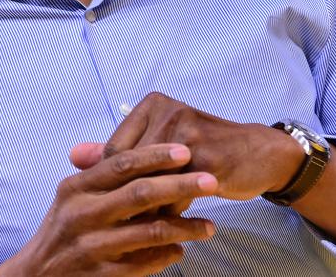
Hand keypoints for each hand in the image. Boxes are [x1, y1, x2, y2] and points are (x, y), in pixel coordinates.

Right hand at [0, 143, 216, 276]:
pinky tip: (182, 249)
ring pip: (148, 232)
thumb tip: (140, 152)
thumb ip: (100, 175)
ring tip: (209, 226)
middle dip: (180, 185)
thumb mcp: (71, 197)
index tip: (185, 150)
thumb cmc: (61, 230)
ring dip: (184, 227)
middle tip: (211, 181)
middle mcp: (83, 215)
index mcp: (76, 189)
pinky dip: (166, 256)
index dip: (155, 155)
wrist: (34, 276)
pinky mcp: (101, 275)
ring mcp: (92, 247)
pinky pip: (143, 264)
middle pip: (140, 194)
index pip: (120, 164)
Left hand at [72, 93, 304, 208]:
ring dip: (146, 212)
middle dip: (126, 200)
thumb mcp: (160, 143)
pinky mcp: (207, 161)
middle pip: (130, 169)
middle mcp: (167, 114)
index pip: (114, 151)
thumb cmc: (205, 149)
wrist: (260, 154)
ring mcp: (188, 136)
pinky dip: (170, 216)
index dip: (111, 183)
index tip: (112, 205)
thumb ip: (118, 151)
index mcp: (152, 106)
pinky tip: (171, 227)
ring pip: (151, 185)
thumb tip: (74, 156)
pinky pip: (176, 197)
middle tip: (121, 224)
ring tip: (142, 230)